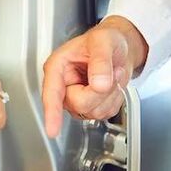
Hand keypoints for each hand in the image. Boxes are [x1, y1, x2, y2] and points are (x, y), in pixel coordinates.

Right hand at [42, 16, 147, 136]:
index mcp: (58, 67)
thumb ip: (100, 61)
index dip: (52, 112)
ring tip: (112, 74)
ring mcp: (76, 99)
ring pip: (94, 111)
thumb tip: (98, 83)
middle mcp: (64, 86)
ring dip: (111, 94)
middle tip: (111, 72)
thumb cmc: (105, 40)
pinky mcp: (90, 107)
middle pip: (80, 104)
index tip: (52, 130)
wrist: (119, 48)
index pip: (52, 93)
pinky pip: (105, 113)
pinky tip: (113, 85)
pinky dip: (115, 99)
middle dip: (101, 91)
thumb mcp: (103, 41)